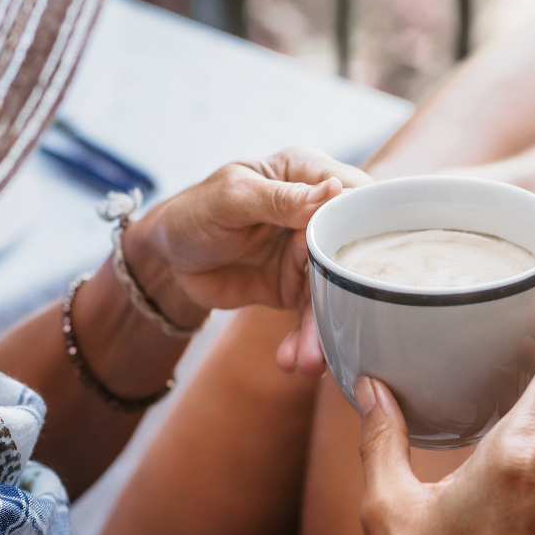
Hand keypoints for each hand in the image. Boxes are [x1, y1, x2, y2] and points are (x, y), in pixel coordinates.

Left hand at [124, 148, 370, 375]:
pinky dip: (305, 339)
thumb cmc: (193, 213)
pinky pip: (313, 314)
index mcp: (307, 173)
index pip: (354, 193)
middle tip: (346, 323)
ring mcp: (311, 253)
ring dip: (324, 327)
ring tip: (311, 361)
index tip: (367, 259)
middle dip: (349, 289)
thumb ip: (281, 198)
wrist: (166, 261)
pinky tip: (295, 360)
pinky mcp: (299, 287)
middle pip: (351, 247)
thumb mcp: (231, 198)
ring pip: (336, 289)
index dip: (368, 222)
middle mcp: (318, 212)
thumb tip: (334, 191)